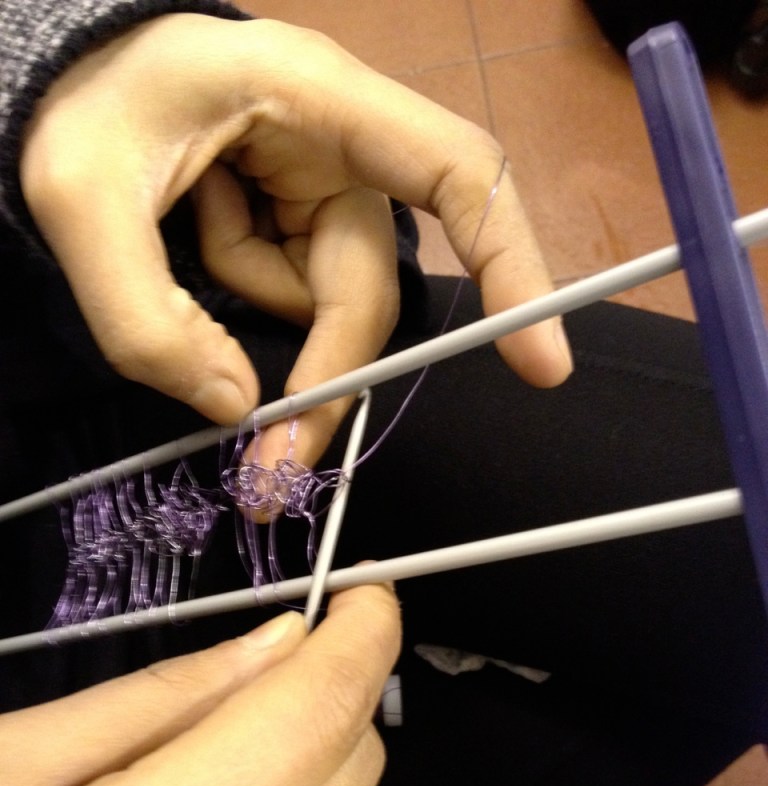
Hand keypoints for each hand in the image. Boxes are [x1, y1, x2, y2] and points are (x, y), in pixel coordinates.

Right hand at [0, 583, 399, 785]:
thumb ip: (158, 698)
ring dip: (313, 775)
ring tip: (213, 783)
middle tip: (265, 681)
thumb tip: (283, 643)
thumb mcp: (11, 768)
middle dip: (327, 697)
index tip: (366, 597)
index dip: (361, 638)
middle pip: (351, 770)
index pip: (310, 718)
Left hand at [20, 14, 570, 465]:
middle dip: (319, 383)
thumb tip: (237, 410)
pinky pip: (286, 296)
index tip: (540, 366)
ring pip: (319, 305)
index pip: (457, 175)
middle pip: (366, 292)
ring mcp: (319, 188)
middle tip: (267, 476)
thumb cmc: (75, 100)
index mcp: (319, 99)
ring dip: (249, 316)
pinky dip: (238, 301)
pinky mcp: (295, 222)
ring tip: (175, 241)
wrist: (62, 77)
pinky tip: (190, 236)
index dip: (512, 264)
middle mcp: (341, 145)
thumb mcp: (80, 200)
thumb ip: (145, 319)